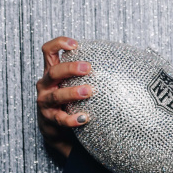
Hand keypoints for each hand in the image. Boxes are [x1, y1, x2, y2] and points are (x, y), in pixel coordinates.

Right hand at [36, 36, 93, 157]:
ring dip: (72, 93)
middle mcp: (45, 84)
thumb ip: (87, 70)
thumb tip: (128, 59)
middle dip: (71, 68)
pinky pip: (60, 119)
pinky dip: (72, 119)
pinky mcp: (49, 119)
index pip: (48, 51)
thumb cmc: (71, 98)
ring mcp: (45, 102)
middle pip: (54, 72)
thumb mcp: (73, 81)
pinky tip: (84, 118)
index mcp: (52, 71)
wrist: (59, 129)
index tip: (75, 44)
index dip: (59, 43)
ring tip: (89, 91)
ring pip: (56, 96)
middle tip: (89, 68)